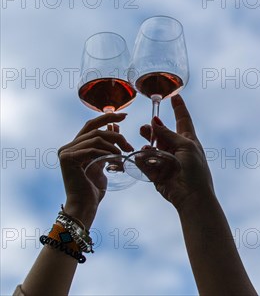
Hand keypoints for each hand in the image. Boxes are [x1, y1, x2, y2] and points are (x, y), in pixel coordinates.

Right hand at [58, 112, 133, 227]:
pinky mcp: (68, 159)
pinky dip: (106, 151)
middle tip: (129, 140)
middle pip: (93, 128)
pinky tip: (115, 157)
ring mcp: (65, 152)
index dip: (107, 117)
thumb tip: (114, 126)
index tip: (124, 115)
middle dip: (113, 128)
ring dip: (114, 143)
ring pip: (95, 137)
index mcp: (74, 146)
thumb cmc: (93, 190)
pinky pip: (91, 149)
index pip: (91, 125)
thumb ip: (106, 146)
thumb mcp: (103, 162)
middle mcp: (67, 147)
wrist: (83, 208)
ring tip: (125, 153)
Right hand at [140, 95, 213, 210]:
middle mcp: (176, 148)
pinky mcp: (157, 173)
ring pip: (152, 146)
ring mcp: (166, 160)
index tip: (175, 95)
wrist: (191, 196)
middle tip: (145, 128)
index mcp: (188, 140)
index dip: (179, 107)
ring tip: (144, 144)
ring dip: (147, 143)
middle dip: (153, 129)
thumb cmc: (195, 169)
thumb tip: (155, 122)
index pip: (182, 119)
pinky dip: (143, 158)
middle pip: (162, 133)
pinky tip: (141, 156)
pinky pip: (146, 162)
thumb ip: (168, 134)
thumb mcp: (185, 146)